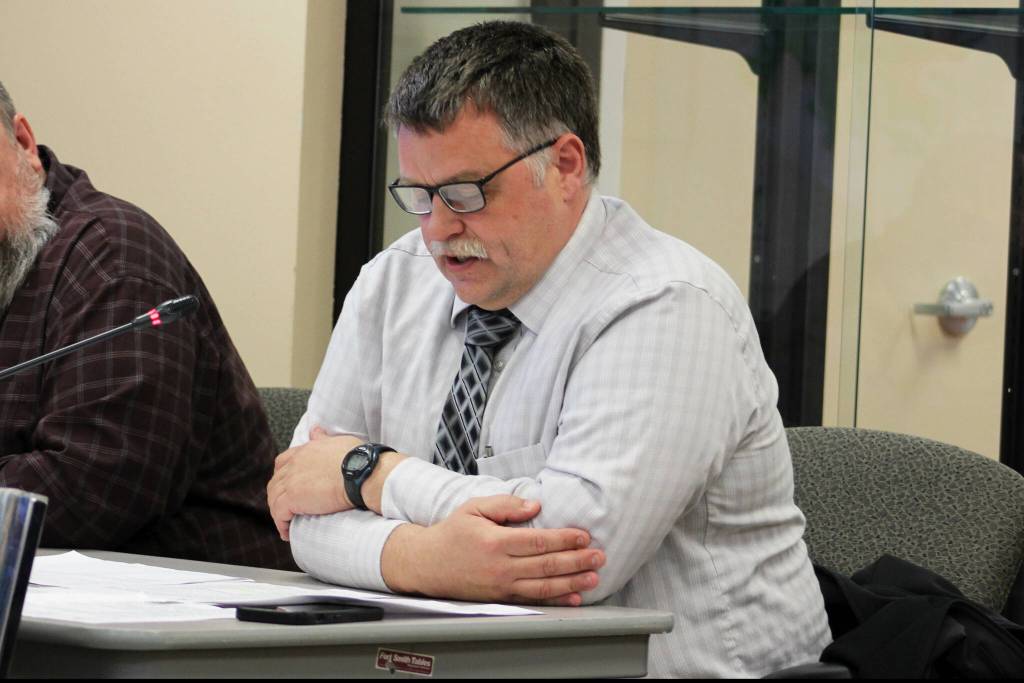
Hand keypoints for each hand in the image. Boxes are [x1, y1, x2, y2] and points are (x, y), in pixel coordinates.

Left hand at [267, 428, 362, 540]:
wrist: (362, 473)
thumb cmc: (358, 459)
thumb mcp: (338, 442)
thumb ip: (323, 438)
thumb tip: (315, 430)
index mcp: (305, 450)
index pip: (282, 462)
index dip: (282, 476)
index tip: (287, 488)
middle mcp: (294, 464)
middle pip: (275, 482)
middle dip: (278, 497)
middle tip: (286, 510)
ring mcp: (291, 481)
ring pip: (274, 499)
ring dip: (278, 512)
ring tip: (286, 524)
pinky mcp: (292, 498)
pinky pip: (279, 514)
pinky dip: (281, 524)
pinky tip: (287, 532)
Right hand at [382, 495, 604, 605]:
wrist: (428, 564)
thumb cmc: (453, 533)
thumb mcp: (474, 508)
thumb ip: (505, 504)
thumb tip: (535, 505)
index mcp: (495, 542)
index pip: (538, 541)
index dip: (564, 539)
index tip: (583, 536)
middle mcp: (500, 567)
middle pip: (546, 565)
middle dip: (576, 561)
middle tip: (599, 557)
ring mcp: (501, 586)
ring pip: (543, 587)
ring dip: (572, 583)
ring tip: (593, 578)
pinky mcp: (501, 598)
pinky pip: (533, 600)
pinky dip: (555, 601)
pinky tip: (573, 598)